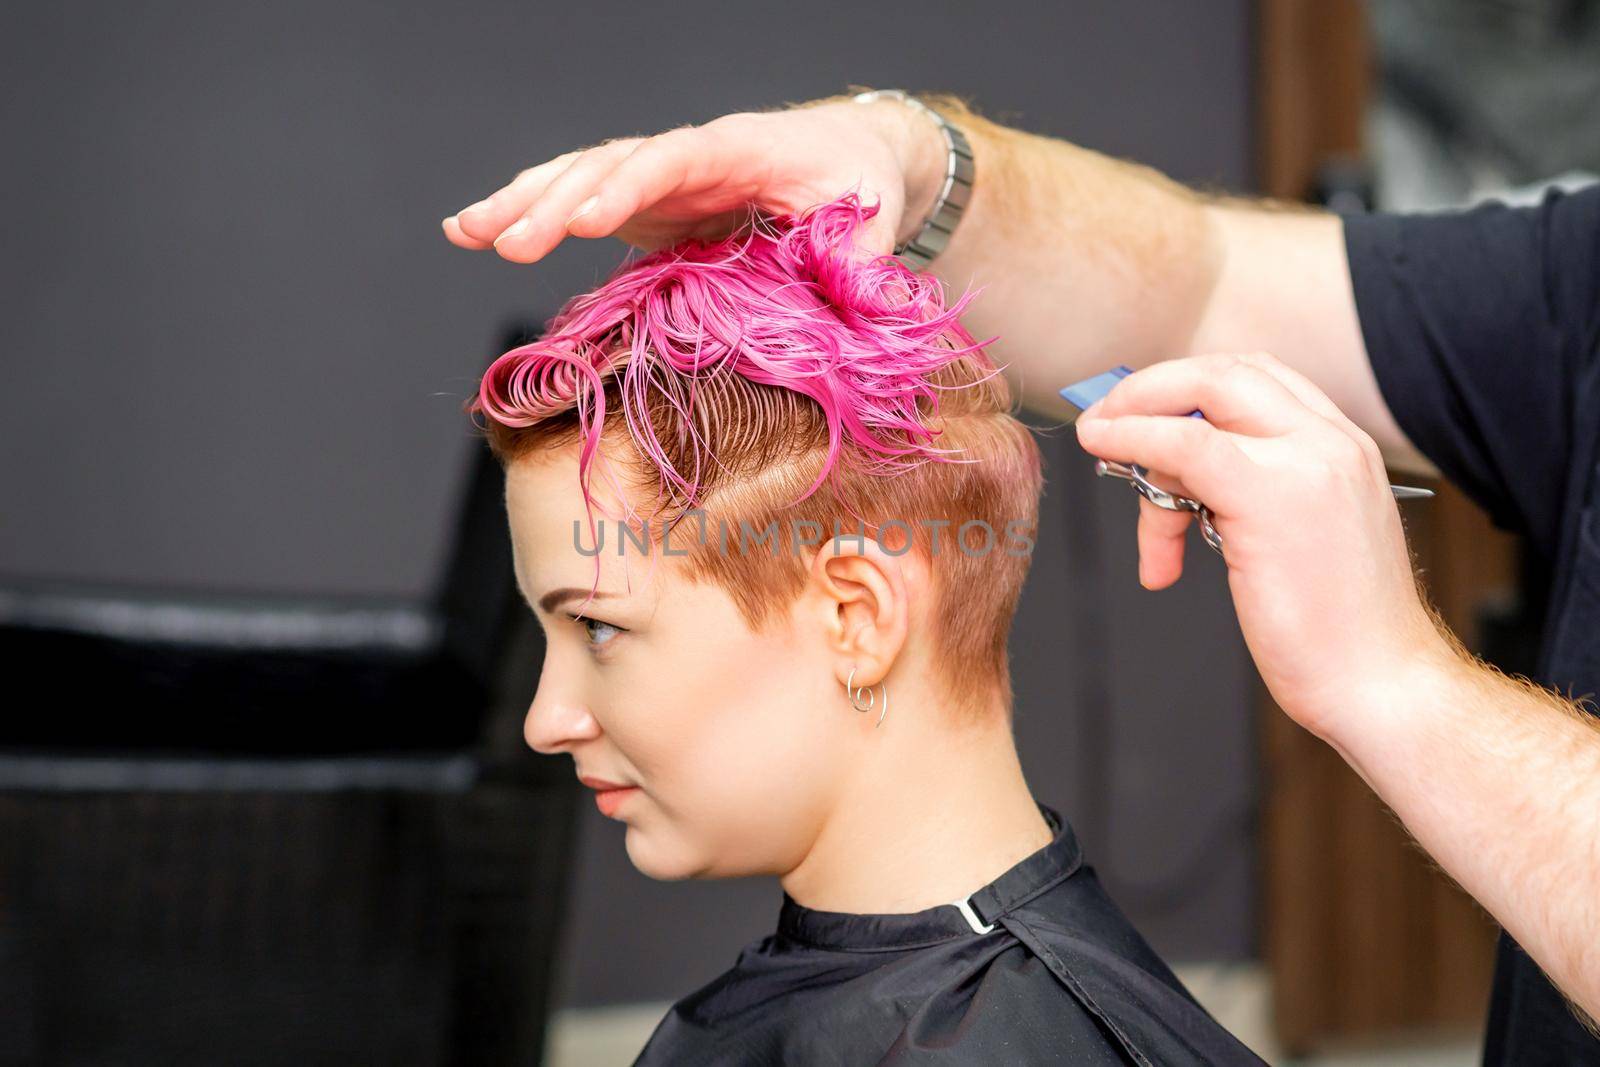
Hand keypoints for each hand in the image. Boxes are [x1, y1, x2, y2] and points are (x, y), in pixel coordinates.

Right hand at [441, 95, 945, 264]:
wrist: (845, 156)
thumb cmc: (858, 180)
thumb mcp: (873, 211)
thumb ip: (863, 251)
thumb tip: (860, 292)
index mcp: (739, 149)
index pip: (675, 158)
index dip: (631, 184)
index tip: (590, 217)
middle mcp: (686, 156)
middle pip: (609, 165)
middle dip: (556, 200)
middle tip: (508, 243)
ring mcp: (658, 179)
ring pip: (579, 176)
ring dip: (522, 202)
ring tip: (467, 233)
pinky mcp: (642, 204)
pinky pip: (576, 200)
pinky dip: (527, 211)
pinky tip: (474, 231)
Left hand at [1073, 352, 1449, 740]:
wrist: (1380, 686)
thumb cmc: (1333, 630)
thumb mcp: (1292, 540)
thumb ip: (1244, 495)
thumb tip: (1170, 477)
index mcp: (1343, 447)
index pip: (1257, 379)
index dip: (1186, 388)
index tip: (1139, 417)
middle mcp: (1332, 442)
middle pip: (1225, 372)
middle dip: (1152, 390)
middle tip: (1105, 422)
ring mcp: (1309, 462)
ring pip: (1203, 397)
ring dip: (1139, 429)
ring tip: (1135, 504)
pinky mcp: (1272, 498)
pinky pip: (1186, 445)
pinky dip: (1134, 436)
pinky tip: (1103, 444)